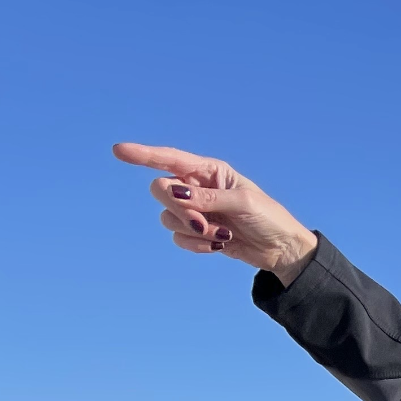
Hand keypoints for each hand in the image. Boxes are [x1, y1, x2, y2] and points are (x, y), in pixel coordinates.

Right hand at [112, 142, 319, 283]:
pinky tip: (218, 245)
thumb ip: (207, 198)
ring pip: (168, 217)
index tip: (119, 151)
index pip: (170, 159)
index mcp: (209, 171)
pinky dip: (196, 244)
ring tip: (221, 234)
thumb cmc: (268, 218)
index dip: (143, 155)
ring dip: (193, 230)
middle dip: (178, 208)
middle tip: (202, 221)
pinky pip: (178, 238)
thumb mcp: (241, 203)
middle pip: (161, 190)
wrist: (281, 249)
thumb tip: (174, 192)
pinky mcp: (197, 233)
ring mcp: (195, 211)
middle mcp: (197, 187)